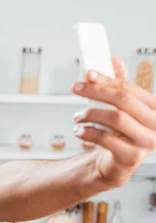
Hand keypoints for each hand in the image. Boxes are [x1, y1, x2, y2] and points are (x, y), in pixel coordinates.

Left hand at [72, 56, 155, 186]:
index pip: (129, 89)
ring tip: (77, 116)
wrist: (116, 163)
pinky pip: (106, 140)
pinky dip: (88, 132)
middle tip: (76, 88)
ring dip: (90, 113)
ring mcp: (147, 142)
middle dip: (96, 92)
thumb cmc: (119, 132)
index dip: (106, 80)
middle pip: (123, 101)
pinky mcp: (132, 157)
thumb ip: (119, 85)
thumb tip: (113, 59)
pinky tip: (79, 130)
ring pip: (116, 119)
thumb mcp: (121, 107)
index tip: (86, 75)